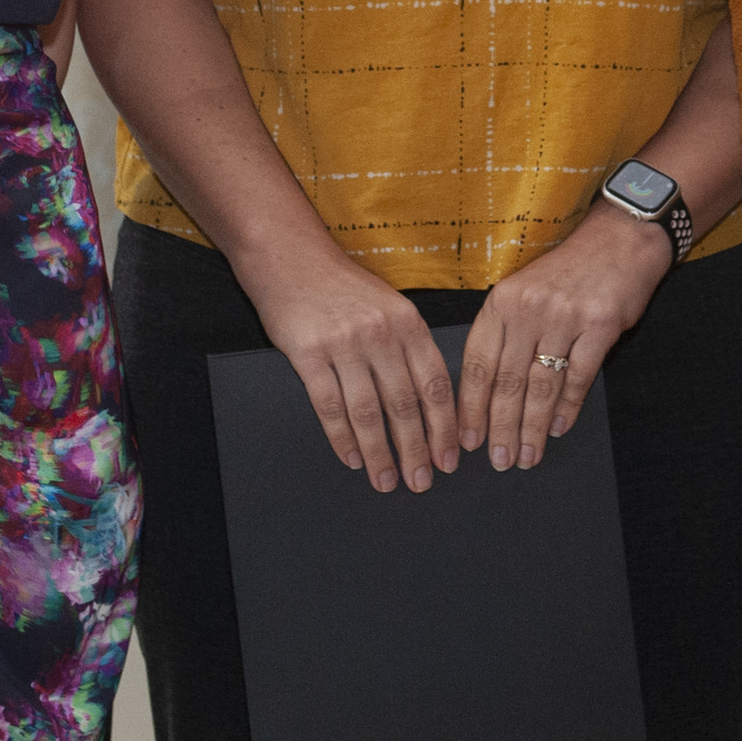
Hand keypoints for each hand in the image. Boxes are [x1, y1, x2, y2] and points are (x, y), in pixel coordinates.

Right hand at [237, 235, 460, 493]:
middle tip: (421, 481)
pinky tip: (352, 458)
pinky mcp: (308, 353)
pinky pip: (329, 406)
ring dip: (379, 453)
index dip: (444, 427)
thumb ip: (410, 347)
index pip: (435, 384)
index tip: (449, 458)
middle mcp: (380, 333)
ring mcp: (343, 343)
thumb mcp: (390, 306)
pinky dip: (342, 438)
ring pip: (368, 412)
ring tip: (386, 481)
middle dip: (416, 450)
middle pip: (404, 404)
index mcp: (408, 323)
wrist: (292, 259)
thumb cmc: (343, 287)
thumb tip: (432, 404)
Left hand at [457, 204, 670, 470]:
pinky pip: (579, 376)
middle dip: (501, 427)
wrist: (619, 239)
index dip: (471, 406)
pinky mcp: (600, 324)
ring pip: (540, 385)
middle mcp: (528, 309)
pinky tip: (559, 428)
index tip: (468, 438)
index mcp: (501, 302)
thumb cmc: (567, 271)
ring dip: (532, 426)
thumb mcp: (523, 291)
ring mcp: (564, 316)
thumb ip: (505, 333)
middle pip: (507, 381)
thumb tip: (487, 393)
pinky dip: (568, 407)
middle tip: (499, 460)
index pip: (477, 363)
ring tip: (528, 455)